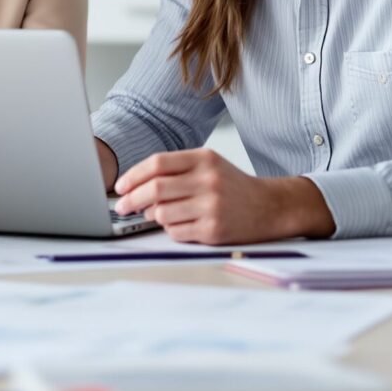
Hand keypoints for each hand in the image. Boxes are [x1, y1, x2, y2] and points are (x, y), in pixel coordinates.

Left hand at [114, 150, 332, 243]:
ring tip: (157, 214)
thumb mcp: (209, 165)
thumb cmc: (234, 187)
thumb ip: (176, 170)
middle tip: (123, 206)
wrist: (271, 207)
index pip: (157, 163)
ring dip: (152, 216)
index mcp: (204, 159)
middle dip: (131, 199)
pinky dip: (170, 229)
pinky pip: (175, 232)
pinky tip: (179, 224)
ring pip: (161, 213)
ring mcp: (212, 206)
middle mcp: (208, 180)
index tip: (120, 186)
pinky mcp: (214, 230)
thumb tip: (135, 186)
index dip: (132, 176)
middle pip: (155, 189)